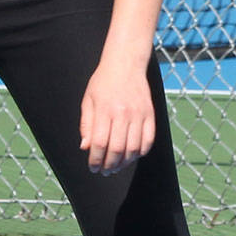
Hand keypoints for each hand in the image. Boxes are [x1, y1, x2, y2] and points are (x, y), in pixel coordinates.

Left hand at [78, 58, 155, 175]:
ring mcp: (139, 114)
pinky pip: (148, 140)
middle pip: (118, 149)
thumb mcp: (88, 100)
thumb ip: (87, 125)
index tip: (93, 167)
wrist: (126, 63)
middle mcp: (123, 113)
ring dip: (125, 162)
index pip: (100, 143)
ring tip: (117, 166)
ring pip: (134, 148)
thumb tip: (86, 148)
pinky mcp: (150, 114)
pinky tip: (132, 155)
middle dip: (109, 165)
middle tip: (104, 171)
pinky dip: (140, 152)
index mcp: (105, 109)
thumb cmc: (103, 82)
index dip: (96, 160)